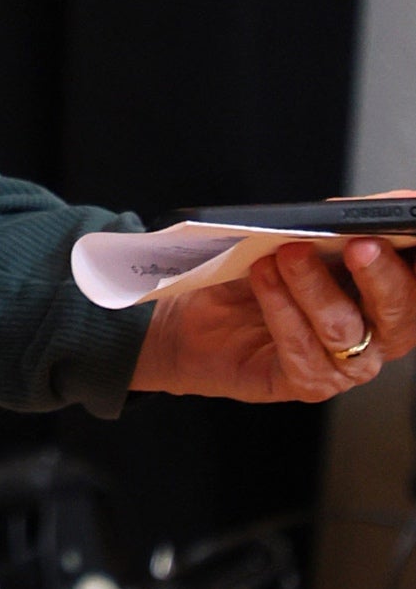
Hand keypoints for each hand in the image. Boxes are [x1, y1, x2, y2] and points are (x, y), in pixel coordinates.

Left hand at [130, 206, 415, 402]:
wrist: (194, 310)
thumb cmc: (256, 265)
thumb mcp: (300, 232)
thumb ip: (342, 222)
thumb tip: (377, 205)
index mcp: (384, 289)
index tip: (410, 227)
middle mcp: (376, 332)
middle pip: (400, 313)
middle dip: (383, 276)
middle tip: (359, 245)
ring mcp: (345, 364)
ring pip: (345, 330)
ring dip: (315, 287)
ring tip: (288, 253)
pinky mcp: (306, 383)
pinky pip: (303, 353)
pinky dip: (281, 310)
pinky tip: (263, 279)